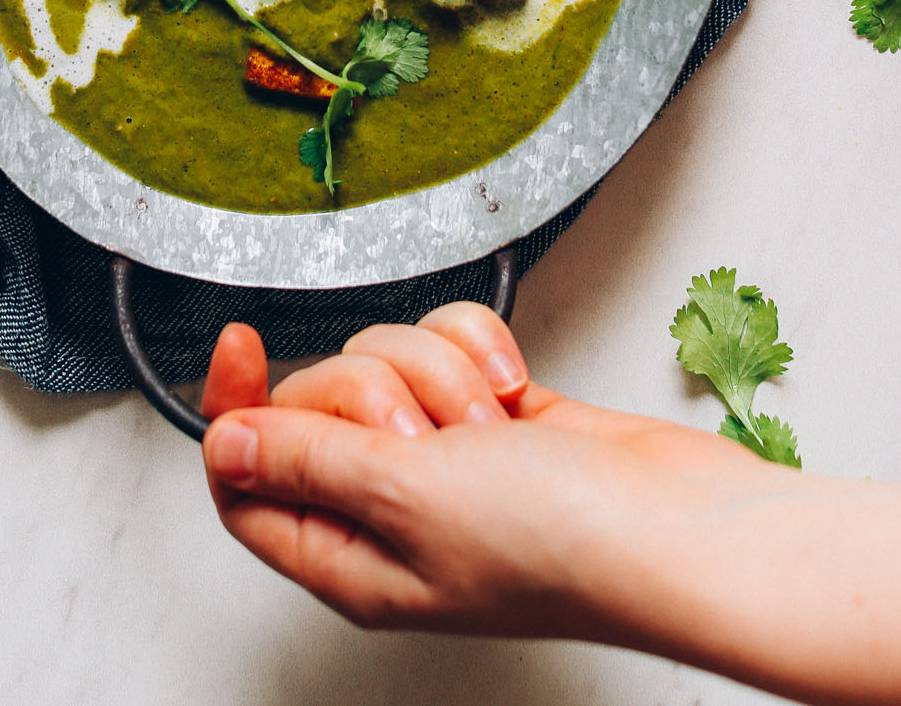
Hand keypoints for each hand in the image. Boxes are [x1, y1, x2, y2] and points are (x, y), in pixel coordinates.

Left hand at [200, 306, 900, 704]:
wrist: (678, 526)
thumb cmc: (561, 543)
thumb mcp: (407, 496)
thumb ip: (306, 462)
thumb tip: (222, 446)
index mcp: (350, 559)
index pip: (245, 478)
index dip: (235, 409)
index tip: (242, 341)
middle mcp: (389, 512)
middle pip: (320, 404)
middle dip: (370, 387)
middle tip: (427, 433)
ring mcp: (445, 462)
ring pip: (388, 362)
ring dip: (435, 371)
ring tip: (487, 421)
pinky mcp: (496, 415)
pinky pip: (446, 348)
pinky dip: (477, 353)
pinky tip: (514, 388)